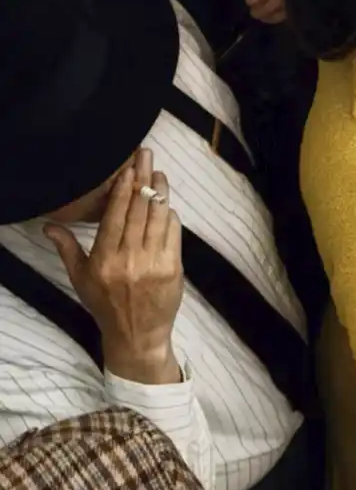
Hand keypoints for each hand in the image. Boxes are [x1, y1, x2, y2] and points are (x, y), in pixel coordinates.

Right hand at [45, 151, 183, 386]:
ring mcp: (152, 262)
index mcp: (102, 260)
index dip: (123, 189)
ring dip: (160, 191)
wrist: (136, 334)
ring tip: (159, 173)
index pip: (114, 216)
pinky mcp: (173, 267)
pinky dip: (170, 215)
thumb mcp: (80, 279)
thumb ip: (68, 249)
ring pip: (158, 217)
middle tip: (147, 155)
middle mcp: (127, 259)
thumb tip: (49, 224)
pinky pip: (173, 232)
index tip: (128, 168)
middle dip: (143, 179)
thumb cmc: (105, 304)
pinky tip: (166, 203)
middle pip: (138, 210)